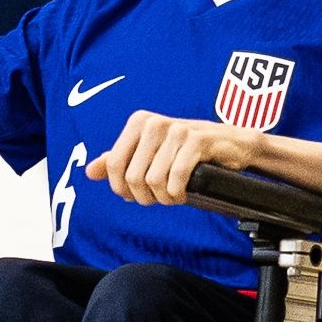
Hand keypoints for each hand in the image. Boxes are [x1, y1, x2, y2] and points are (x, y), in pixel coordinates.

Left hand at [85, 112, 261, 206]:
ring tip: (172, 197)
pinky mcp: (198, 140)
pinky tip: (183, 194)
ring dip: (163, 197)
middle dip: (145, 196)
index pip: (114, 164)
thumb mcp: (151, 154)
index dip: (122, 188)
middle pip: (133, 176)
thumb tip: (90, 171)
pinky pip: (176, 177)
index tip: (136, 196)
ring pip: (154, 180)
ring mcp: (177, 130)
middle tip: (158, 199)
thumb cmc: (188, 151)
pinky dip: (178, 193)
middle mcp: (155, 123)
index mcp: (139, 122)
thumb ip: (119, 160)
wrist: (231, 144)